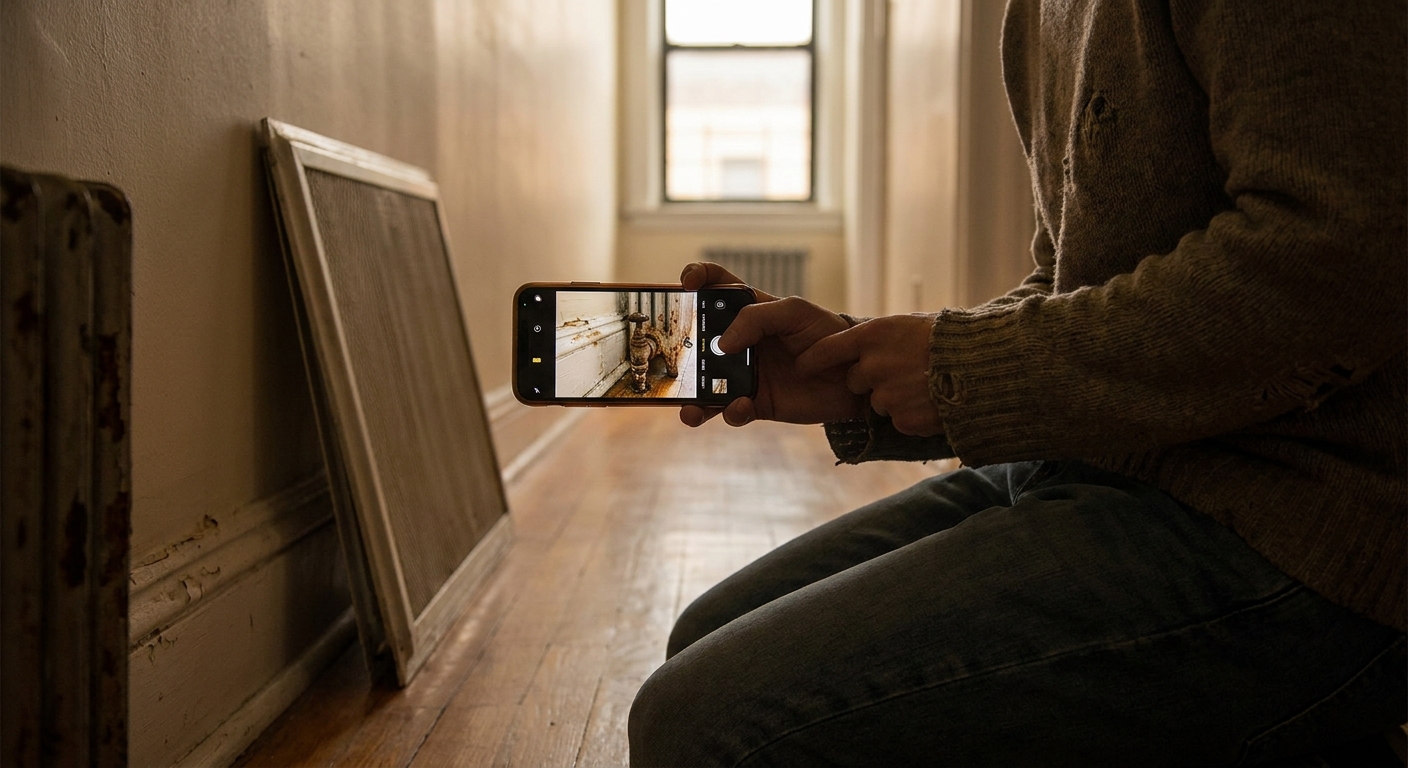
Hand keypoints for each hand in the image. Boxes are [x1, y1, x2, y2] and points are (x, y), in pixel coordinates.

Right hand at [678, 262, 864, 427]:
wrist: (854, 376)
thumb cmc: (827, 334)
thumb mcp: (795, 312)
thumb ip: (756, 318)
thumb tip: (722, 345)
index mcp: (748, 311)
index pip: (715, 286)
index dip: (696, 278)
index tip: (686, 284)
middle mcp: (740, 342)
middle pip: (698, 341)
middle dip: (680, 350)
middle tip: (675, 358)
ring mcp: (744, 374)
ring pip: (705, 386)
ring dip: (691, 397)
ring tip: (688, 407)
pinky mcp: (755, 403)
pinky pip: (731, 411)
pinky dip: (730, 412)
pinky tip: (739, 407)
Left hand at [797, 314, 943, 435]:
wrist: (986, 365)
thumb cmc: (950, 339)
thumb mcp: (909, 325)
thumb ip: (879, 339)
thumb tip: (857, 346)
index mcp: (873, 336)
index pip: (828, 349)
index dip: (813, 359)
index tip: (800, 365)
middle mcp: (874, 365)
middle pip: (854, 380)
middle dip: (871, 380)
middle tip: (903, 370)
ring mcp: (887, 394)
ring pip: (878, 402)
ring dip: (895, 398)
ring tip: (925, 384)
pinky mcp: (903, 419)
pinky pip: (899, 421)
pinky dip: (913, 415)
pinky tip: (933, 401)